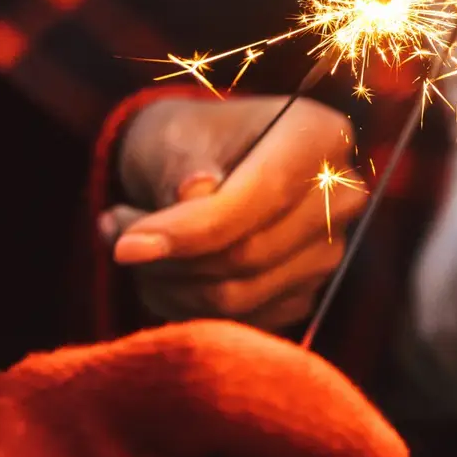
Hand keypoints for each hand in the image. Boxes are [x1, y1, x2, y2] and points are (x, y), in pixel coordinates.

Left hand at [102, 95, 363, 331]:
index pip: (261, 196)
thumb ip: (180, 165)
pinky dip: (182, 302)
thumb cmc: (186, 139)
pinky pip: (237, 321)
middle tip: (116, 229)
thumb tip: (194, 194)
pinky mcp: (305, 292)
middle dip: (168, 256)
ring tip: (130, 242)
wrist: (200, 163)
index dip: (191, 229)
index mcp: (319, 137)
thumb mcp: (172, 134)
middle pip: (250, 254)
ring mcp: (328, 249)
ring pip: (238, 295)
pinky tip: (162, 266)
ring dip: (167, 282)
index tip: (124, 246)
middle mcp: (340, 195)